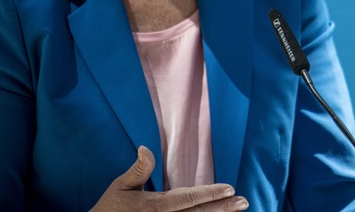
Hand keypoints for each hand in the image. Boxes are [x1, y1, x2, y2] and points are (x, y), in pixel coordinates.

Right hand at [91, 146, 248, 210]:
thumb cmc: (110, 207)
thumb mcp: (120, 185)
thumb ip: (138, 169)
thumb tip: (146, 148)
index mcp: (155, 206)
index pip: (188, 198)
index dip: (210, 193)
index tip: (230, 188)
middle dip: (223, 208)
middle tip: (244, 202)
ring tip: (238, 210)